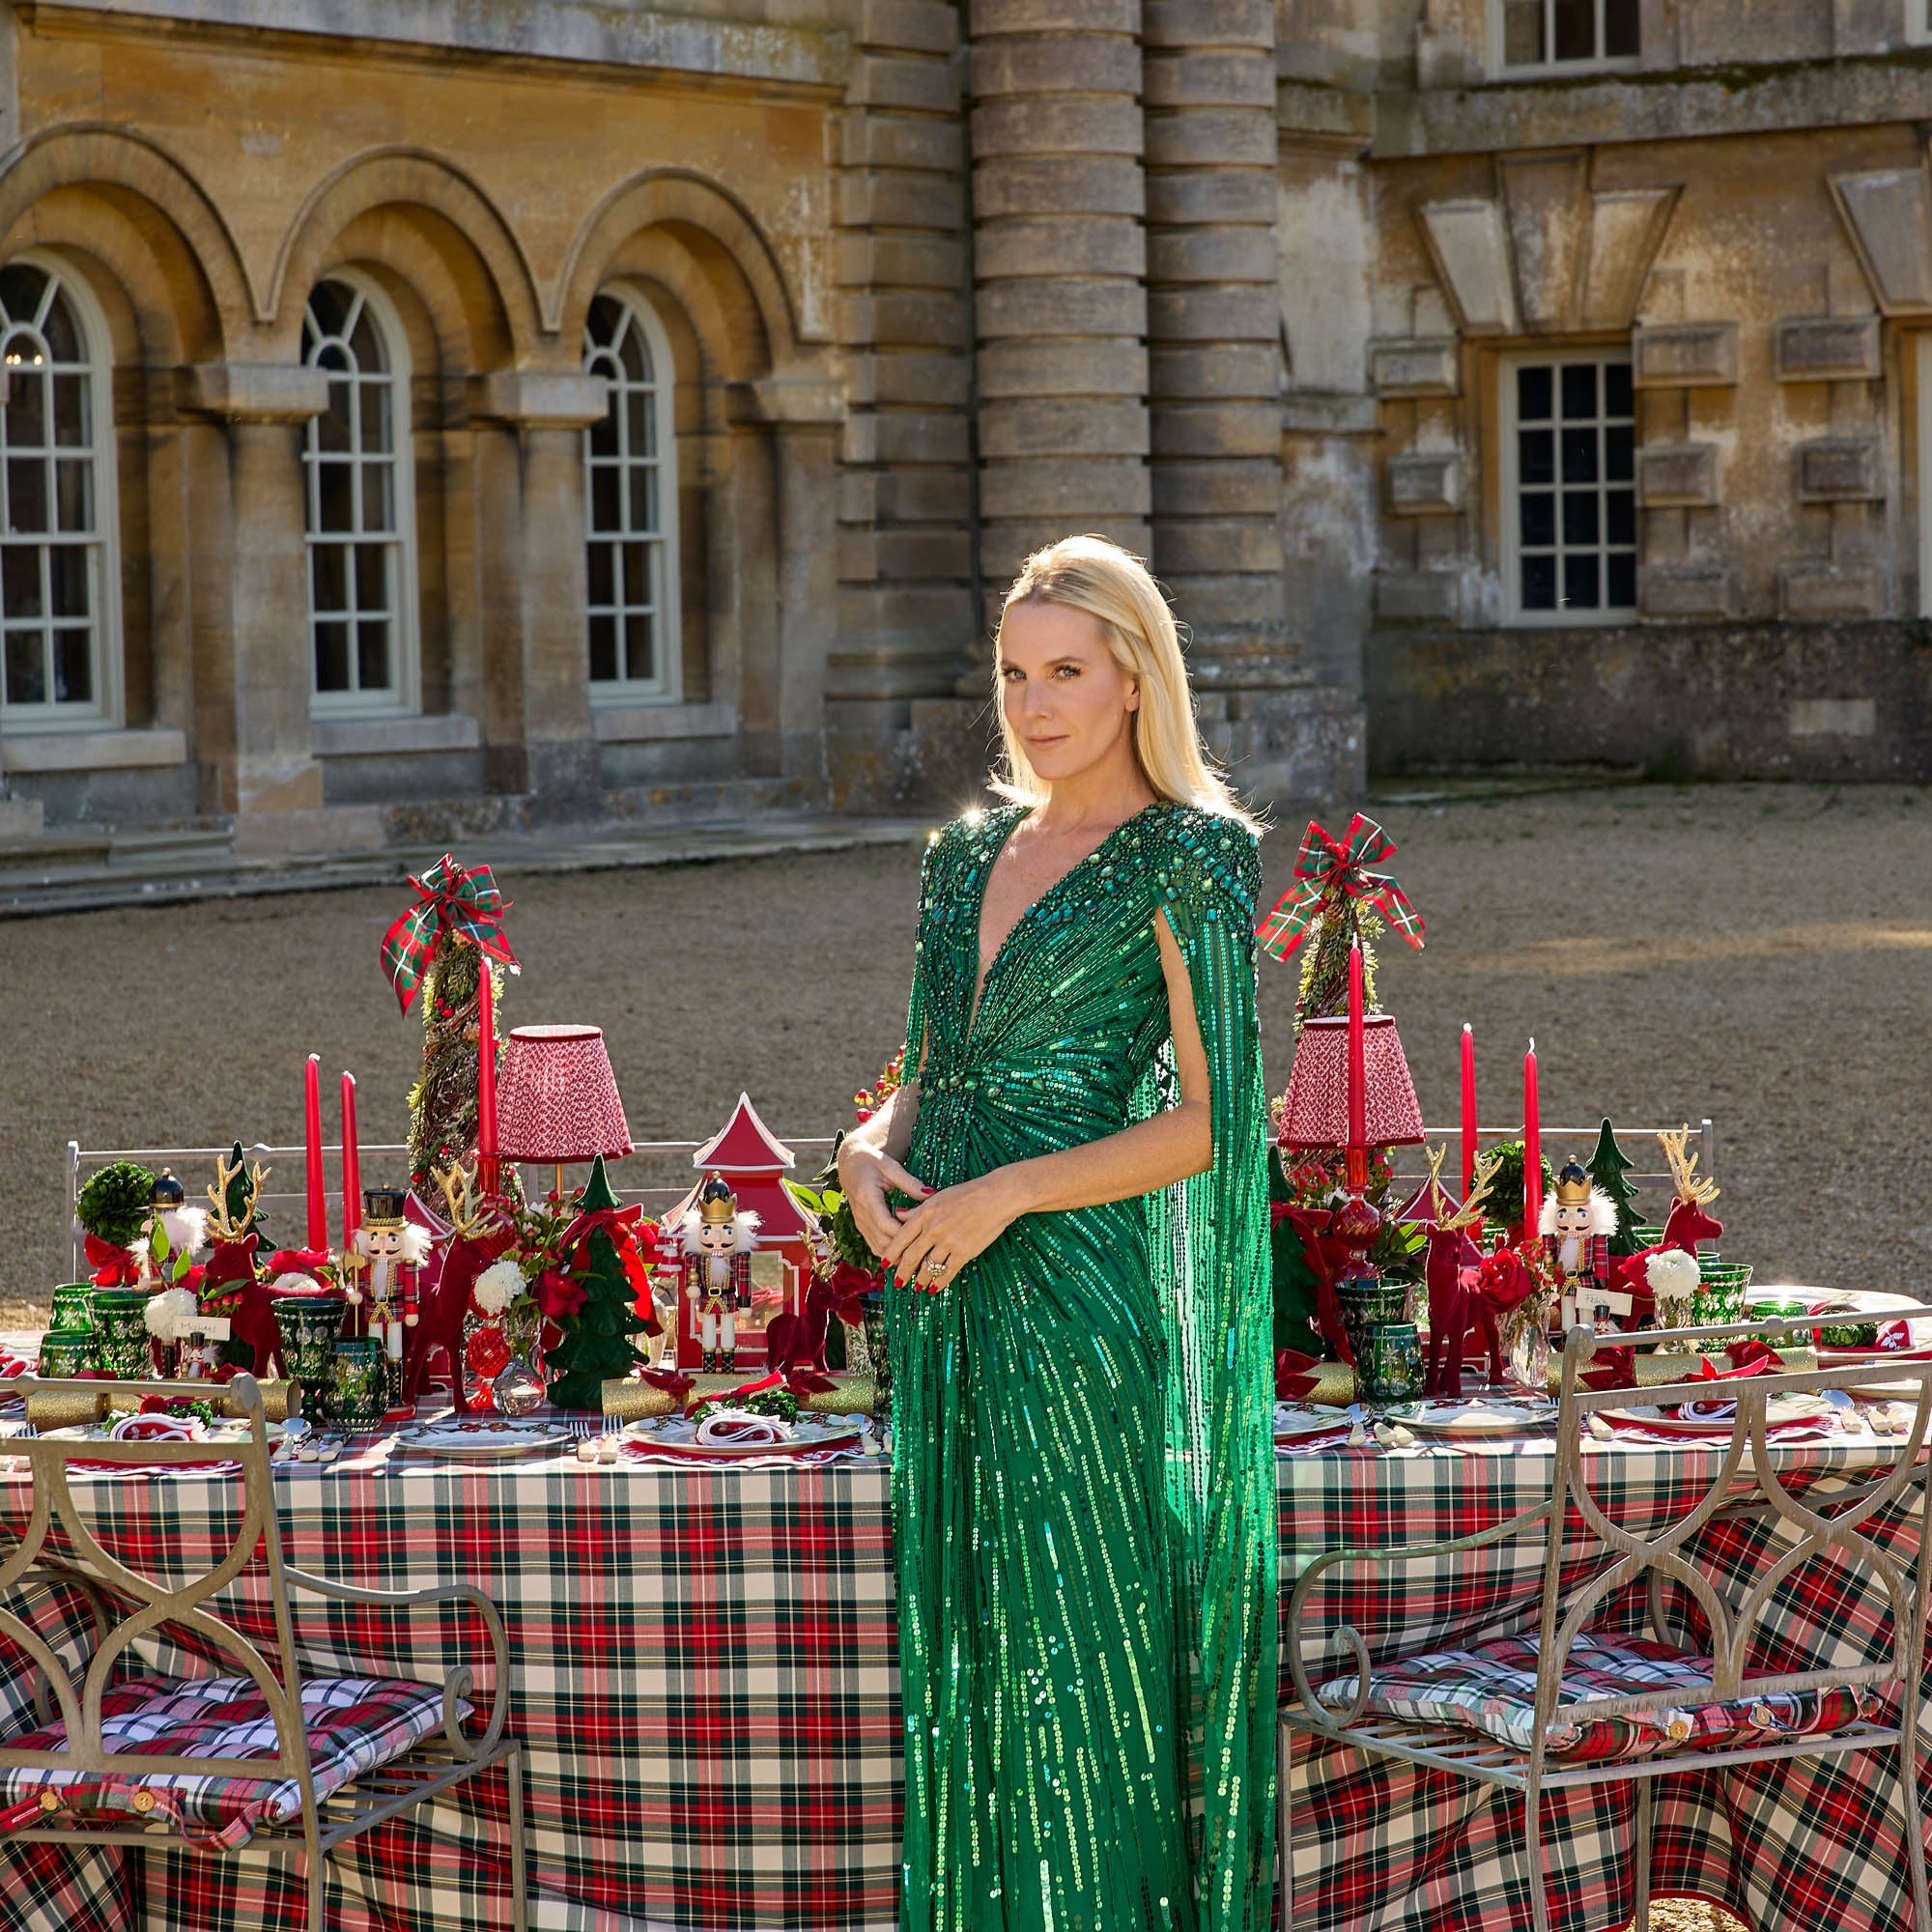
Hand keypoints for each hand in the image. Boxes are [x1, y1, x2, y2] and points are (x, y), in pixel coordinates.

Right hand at [837, 1136, 931, 1257]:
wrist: (849, 1165)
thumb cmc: (871, 1162)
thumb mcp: (891, 1167)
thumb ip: (910, 1183)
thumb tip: (932, 1194)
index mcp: (867, 1198)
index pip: (886, 1225)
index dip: (905, 1233)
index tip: (926, 1233)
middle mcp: (861, 1215)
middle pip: (883, 1241)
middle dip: (905, 1247)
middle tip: (929, 1249)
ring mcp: (860, 1224)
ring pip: (879, 1248)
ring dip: (899, 1254)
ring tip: (921, 1254)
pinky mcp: (862, 1228)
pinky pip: (876, 1246)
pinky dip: (891, 1252)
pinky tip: (908, 1250)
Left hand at [880, 1171, 1022, 1291]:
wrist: (996, 1197)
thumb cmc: (968, 1193)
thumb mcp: (938, 1197)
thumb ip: (916, 1209)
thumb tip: (897, 1214)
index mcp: (925, 1214)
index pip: (901, 1238)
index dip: (892, 1253)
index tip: (885, 1264)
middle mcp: (933, 1229)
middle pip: (912, 1256)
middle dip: (903, 1272)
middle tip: (897, 1282)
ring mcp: (948, 1242)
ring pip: (928, 1267)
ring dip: (921, 1279)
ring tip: (917, 1287)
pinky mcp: (964, 1252)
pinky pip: (947, 1271)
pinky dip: (939, 1282)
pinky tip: (934, 1288)